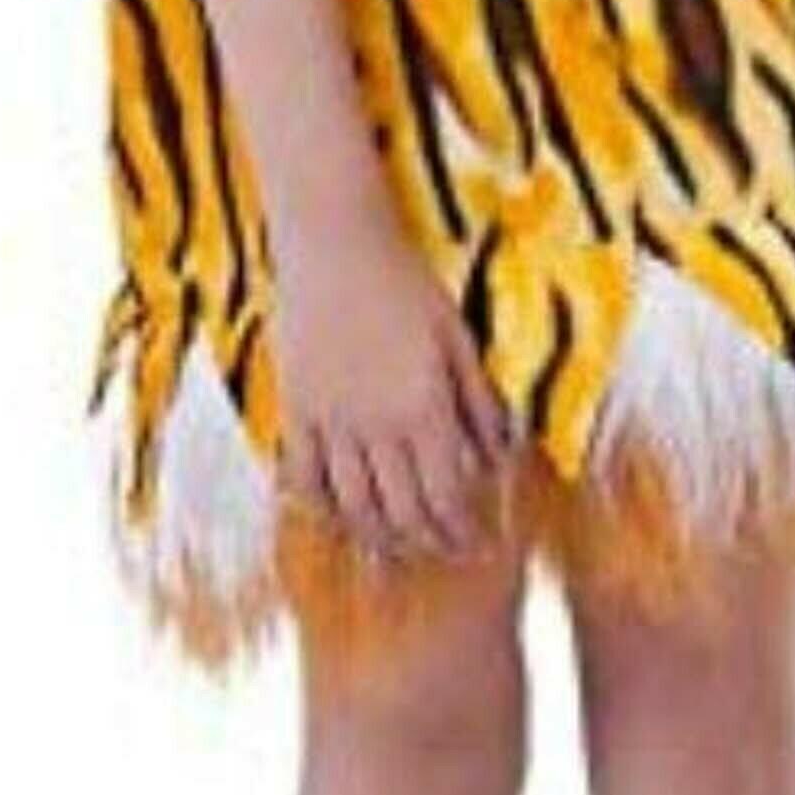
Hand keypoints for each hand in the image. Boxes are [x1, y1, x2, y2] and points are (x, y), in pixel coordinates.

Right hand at [269, 213, 521, 563]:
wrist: (335, 243)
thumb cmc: (405, 282)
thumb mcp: (459, 338)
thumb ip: (480, 402)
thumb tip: (499, 457)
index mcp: (425, 408)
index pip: (448, 495)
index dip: (464, 530)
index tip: (477, 544)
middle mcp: (376, 426)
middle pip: (404, 512)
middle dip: (429, 541)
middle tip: (444, 552)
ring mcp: (331, 421)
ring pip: (354, 506)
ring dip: (379, 536)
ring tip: (397, 547)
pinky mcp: (295, 408)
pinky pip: (303, 477)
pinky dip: (319, 507)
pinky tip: (336, 516)